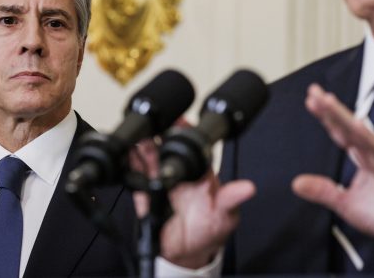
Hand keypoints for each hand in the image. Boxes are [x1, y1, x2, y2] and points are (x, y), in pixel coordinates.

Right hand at [130, 128, 255, 268]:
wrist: (187, 252)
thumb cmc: (210, 229)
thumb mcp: (224, 215)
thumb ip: (231, 199)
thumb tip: (247, 188)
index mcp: (201, 172)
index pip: (194, 146)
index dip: (186, 131)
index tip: (180, 121)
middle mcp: (181, 172)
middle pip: (168, 145)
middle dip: (160, 132)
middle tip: (154, 124)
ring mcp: (162, 179)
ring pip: (150, 155)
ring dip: (144, 144)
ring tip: (139, 136)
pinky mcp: (145, 191)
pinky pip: (135, 173)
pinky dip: (129, 161)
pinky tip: (125, 153)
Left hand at [292, 84, 373, 243]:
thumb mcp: (344, 203)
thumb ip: (322, 190)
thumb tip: (296, 183)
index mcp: (361, 156)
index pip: (340, 131)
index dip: (326, 116)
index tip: (310, 101)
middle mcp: (371, 151)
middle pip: (347, 125)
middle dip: (329, 108)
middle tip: (313, 92)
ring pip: (359, 132)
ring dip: (343, 116)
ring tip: (327, 101)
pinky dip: (368, 137)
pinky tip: (356, 126)